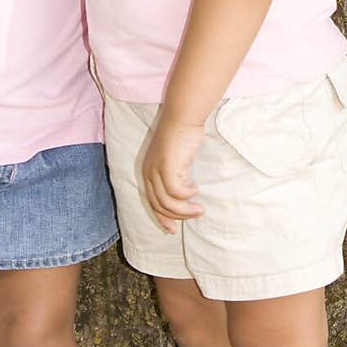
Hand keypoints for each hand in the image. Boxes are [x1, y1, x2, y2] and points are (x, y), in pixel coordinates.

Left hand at [142, 114, 205, 232]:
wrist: (182, 116)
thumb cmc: (182, 134)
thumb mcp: (176, 158)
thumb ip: (176, 174)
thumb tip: (184, 193)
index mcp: (148, 171)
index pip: (152, 202)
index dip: (162, 217)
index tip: (173, 229)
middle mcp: (148, 172)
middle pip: (159, 205)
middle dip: (176, 216)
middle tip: (195, 216)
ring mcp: (155, 170)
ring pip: (167, 202)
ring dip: (184, 210)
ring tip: (199, 209)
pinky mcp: (166, 167)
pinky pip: (176, 191)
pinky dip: (186, 194)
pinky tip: (196, 189)